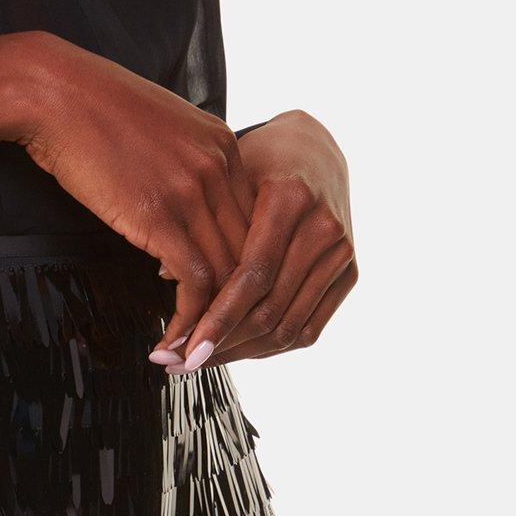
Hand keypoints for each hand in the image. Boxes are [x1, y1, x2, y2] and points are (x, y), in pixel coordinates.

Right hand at [0, 32, 254, 332]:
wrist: (54, 93)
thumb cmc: (91, 116)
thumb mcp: (157, 138)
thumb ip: (181, 179)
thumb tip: (174, 238)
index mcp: (224, 147)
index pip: (253, 227)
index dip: (237, 276)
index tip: (216, 310)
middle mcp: (221, 168)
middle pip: (250, 256)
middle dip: (234, 311)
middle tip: (212, 349)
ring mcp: (195, 191)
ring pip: (229, 277)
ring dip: (211, 328)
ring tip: (189, 359)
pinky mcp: (162, 216)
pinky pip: (195, 284)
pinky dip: (188, 323)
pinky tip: (168, 344)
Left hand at [159, 110, 356, 370]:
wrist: (315, 151)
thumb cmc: (260, 165)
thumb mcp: (226, 183)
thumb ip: (203, 230)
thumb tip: (167, 276)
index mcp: (291, 199)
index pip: (252, 276)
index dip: (217, 319)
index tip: (182, 350)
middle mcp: (324, 228)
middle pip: (269, 310)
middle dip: (220, 345)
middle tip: (176, 364)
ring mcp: (341, 253)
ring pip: (287, 328)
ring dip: (239, 354)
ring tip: (197, 362)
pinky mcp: (348, 273)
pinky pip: (307, 329)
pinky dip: (268, 348)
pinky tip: (234, 350)